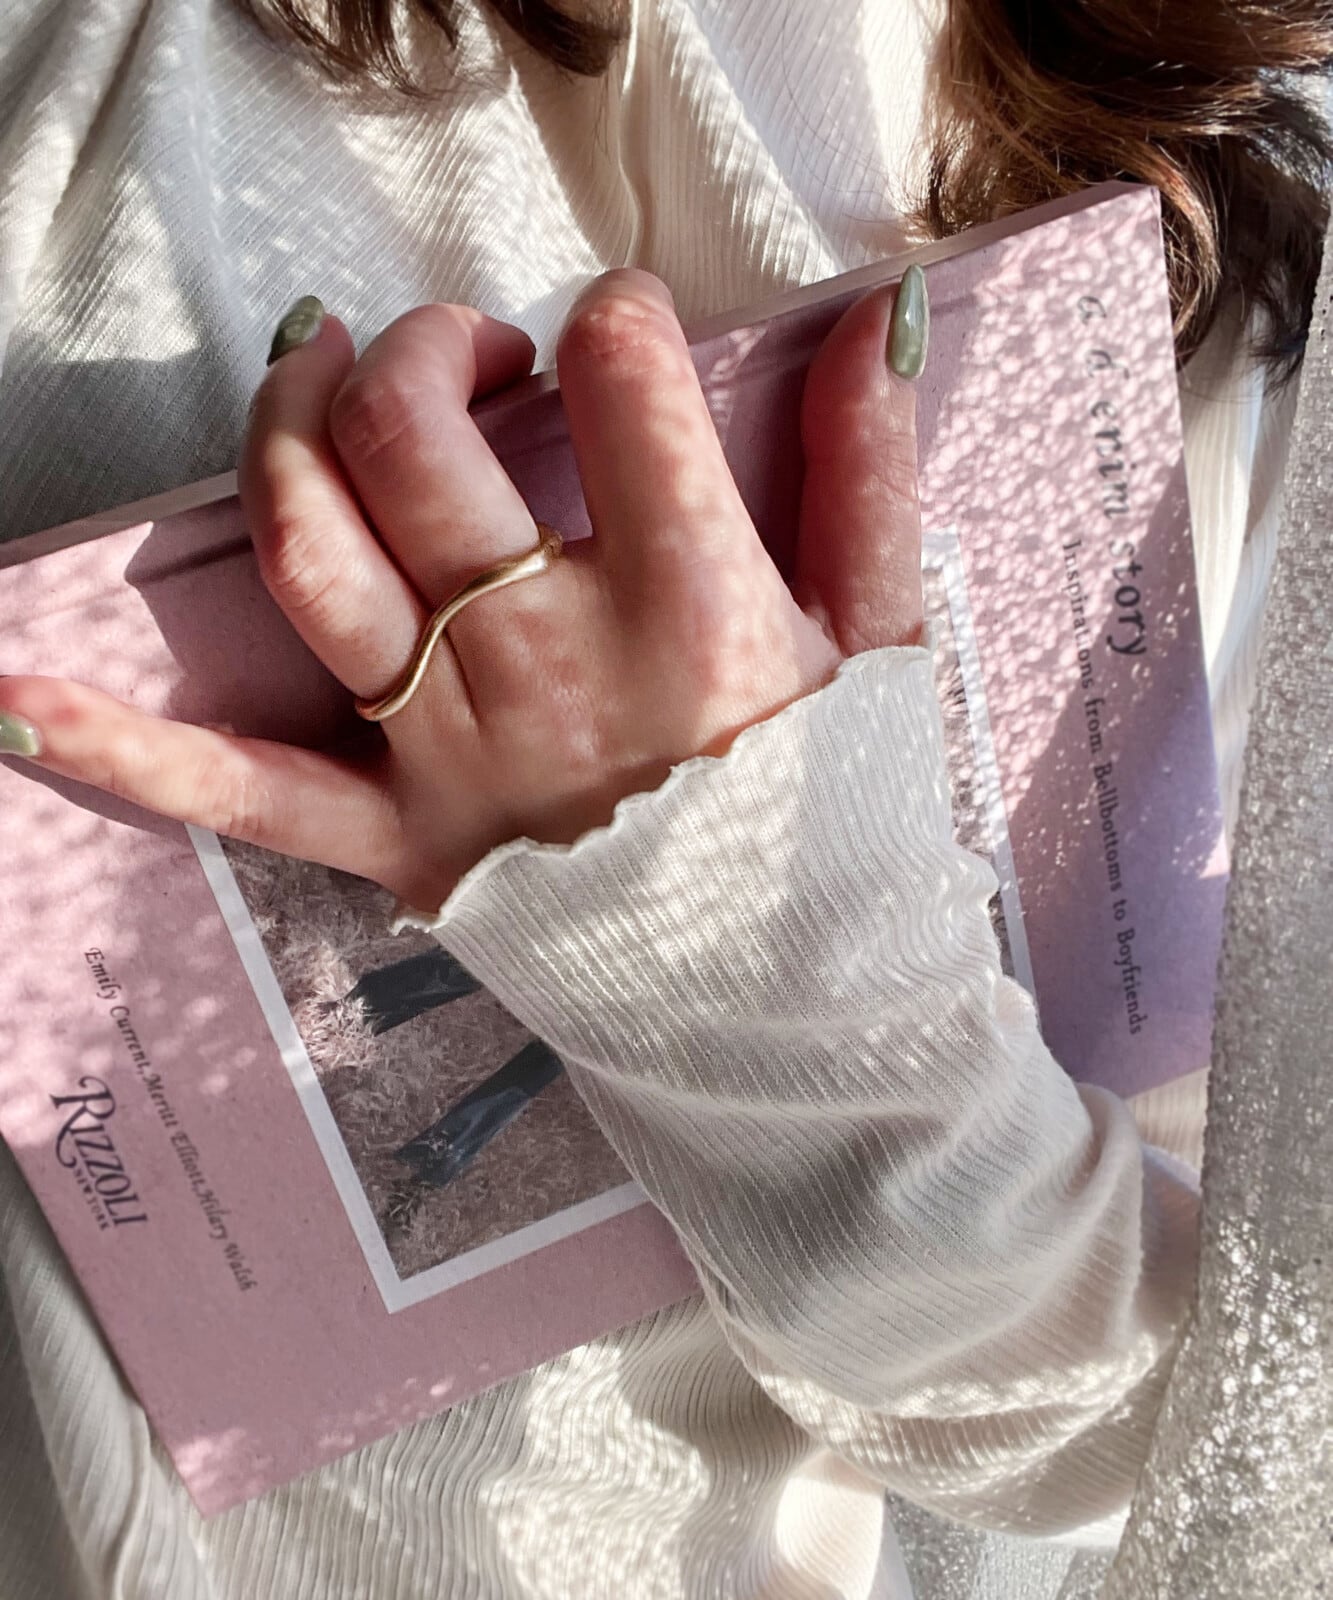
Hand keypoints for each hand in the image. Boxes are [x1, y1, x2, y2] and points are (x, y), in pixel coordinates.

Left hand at [0, 271, 923, 912]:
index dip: (620, 317)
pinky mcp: (400, 842)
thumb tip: (864, 323)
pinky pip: (243, 793)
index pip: (624, 379)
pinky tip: (22, 696)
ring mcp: (455, 752)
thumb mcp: (886, 650)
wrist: (798, 1020)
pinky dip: (130, 748)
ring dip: (289, 435)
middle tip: (476, 350)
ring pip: (316, 554)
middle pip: (421, 443)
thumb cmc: (841, 832)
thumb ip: (869, 480)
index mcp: (694, 609)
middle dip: (430, 348)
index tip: (627, 340)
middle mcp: (551, 664)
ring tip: (313, 373)